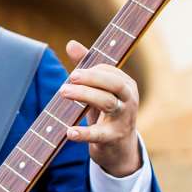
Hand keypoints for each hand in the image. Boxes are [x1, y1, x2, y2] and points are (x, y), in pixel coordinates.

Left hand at [62, 38, 142, 177]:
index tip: (75, 72)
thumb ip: (87, 67)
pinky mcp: (114, 138)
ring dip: (84, 96)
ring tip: (63, 92)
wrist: (119, 148)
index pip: (110, 71)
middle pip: (114, 84)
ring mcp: (123, 119)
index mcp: (126, 85)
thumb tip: (71, 43)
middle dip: (92, 78)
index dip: (93, 70)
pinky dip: (84, 133)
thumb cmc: (106, 112)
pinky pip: (99, 134)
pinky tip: (69, 131)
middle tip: (70, 77)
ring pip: (107, 103)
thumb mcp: (99, 90)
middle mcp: (129, 100)